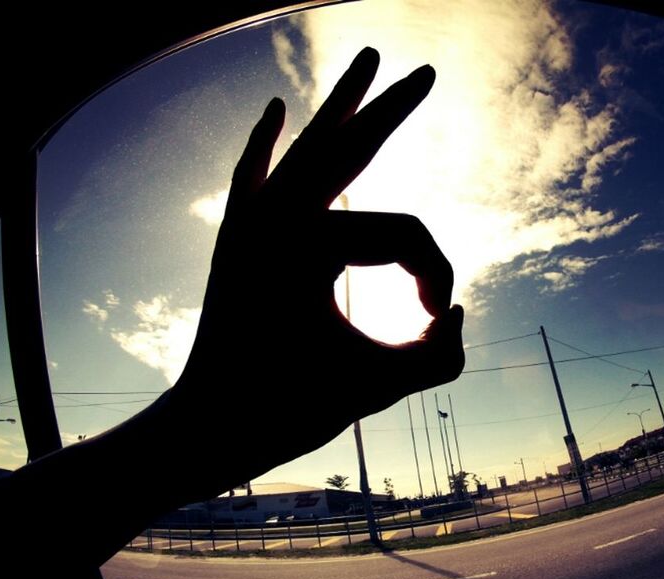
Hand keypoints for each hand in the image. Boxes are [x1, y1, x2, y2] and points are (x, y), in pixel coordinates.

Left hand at [169, 47, 463, 491]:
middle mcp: (275, 217)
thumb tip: (457, 317)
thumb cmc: (288, 410)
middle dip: (391, 110)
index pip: (404, 236)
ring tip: (368, 62)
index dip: (436, 276)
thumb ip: (435, 357)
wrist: (207, 432)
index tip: (437, 324)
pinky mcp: (236, 241)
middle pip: (350, 148)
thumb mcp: (374, 388)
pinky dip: (264, 144)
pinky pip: (253, 177)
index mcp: (308, 243)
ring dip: (339, 109)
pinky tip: (274, 110)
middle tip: (426, 72)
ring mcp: (250, 223)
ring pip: (306, 149)